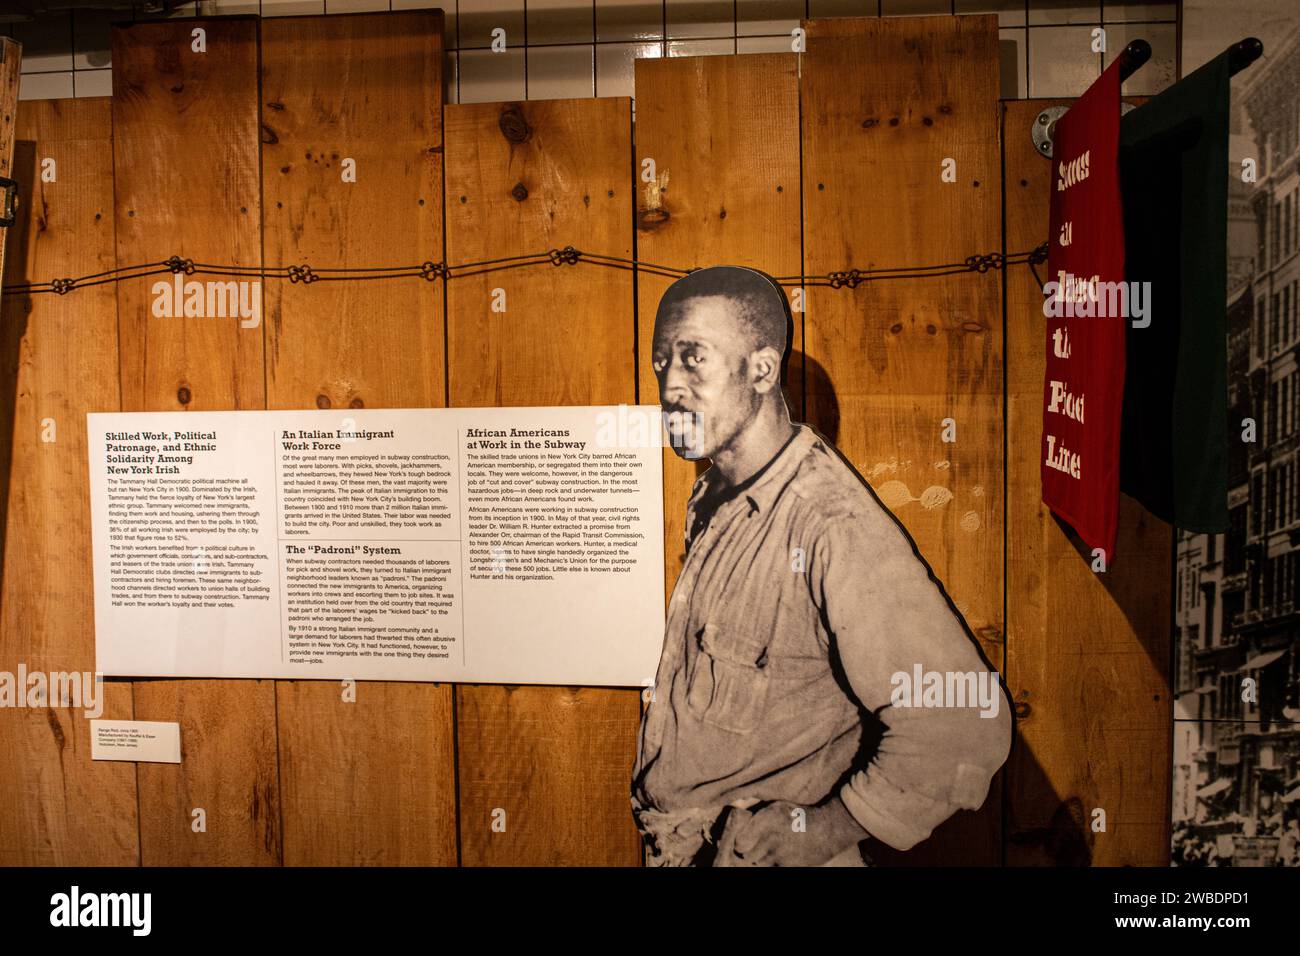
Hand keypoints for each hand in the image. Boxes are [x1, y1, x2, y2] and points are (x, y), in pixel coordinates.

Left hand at [713, 796, 868, 866]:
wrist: (828, 830)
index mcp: (766, 821)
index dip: (740, 843)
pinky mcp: (790, 867)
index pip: (739, 843)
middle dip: (749, 852)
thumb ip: (753, 804)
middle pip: (747, 856)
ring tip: (769, 851)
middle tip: (755, 847)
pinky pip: (773, 869)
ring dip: (761, 860)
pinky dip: (774, 865)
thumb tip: (733, 803)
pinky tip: (780, 857)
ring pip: (759, 864)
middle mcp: (770, 839)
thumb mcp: (777, 805)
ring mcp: (780, 856)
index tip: (744, 841)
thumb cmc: (799, 815)